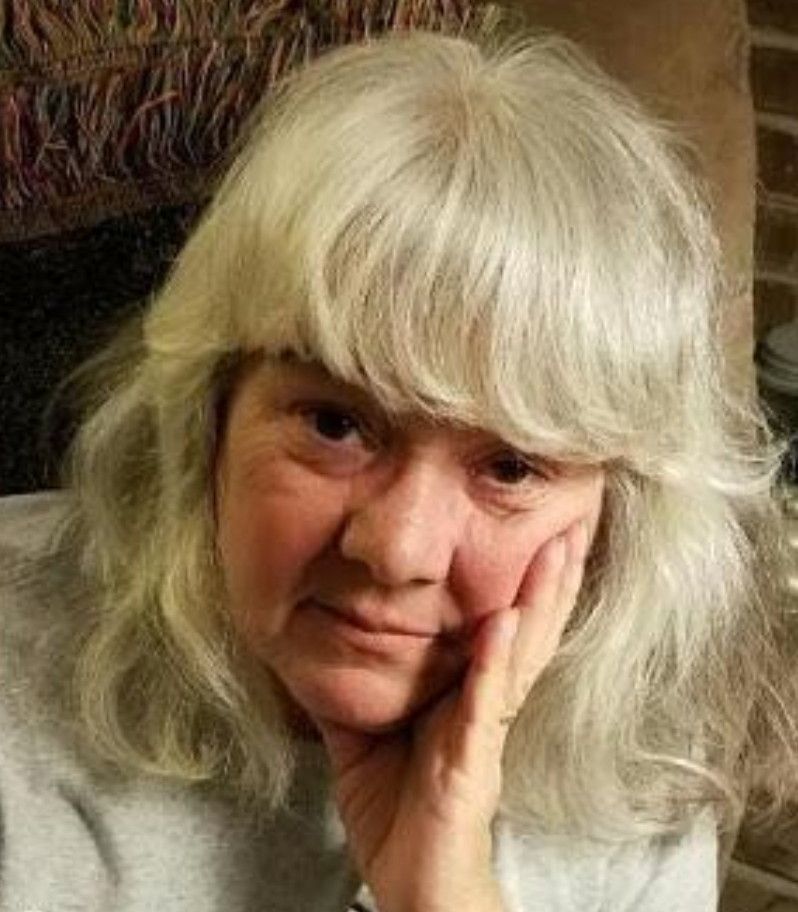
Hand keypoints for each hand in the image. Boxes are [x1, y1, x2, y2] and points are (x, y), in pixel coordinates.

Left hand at [312, 518, 589, 911]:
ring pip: (520, 657)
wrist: (412, 890)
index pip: (502, 631)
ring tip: (556, 554)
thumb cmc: (399, 817)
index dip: (525, 586)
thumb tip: (316, 648)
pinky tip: (504, 626)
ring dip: (539, 603)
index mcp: (467, 699)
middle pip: (527, 632)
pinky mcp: (474, 763)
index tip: (540, 537)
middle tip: (570, 524)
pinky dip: (495, 664)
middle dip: (549, 579)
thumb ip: (353, 691)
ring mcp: (484, 733)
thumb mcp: (363, 739)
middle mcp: (487, 708)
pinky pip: (487, 706)